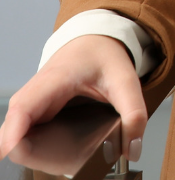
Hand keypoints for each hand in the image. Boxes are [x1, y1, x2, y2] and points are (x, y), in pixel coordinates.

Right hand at [0, 35, 145, 162]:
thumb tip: (133, 150)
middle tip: (68, 161)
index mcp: (54, 80)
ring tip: (69, 158)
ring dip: (36, 155)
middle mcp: (33, 95)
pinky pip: (24, 138)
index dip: (13, 136)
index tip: (20, 152)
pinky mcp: (32, 115)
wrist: (95, 41)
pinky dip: (37, 150)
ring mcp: (30, 106)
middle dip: (34, 154)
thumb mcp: (125, 80)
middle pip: (14, 134)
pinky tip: (60, 153)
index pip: (21, 109)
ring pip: (16, 140)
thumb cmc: (103, 55)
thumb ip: (133, 113)